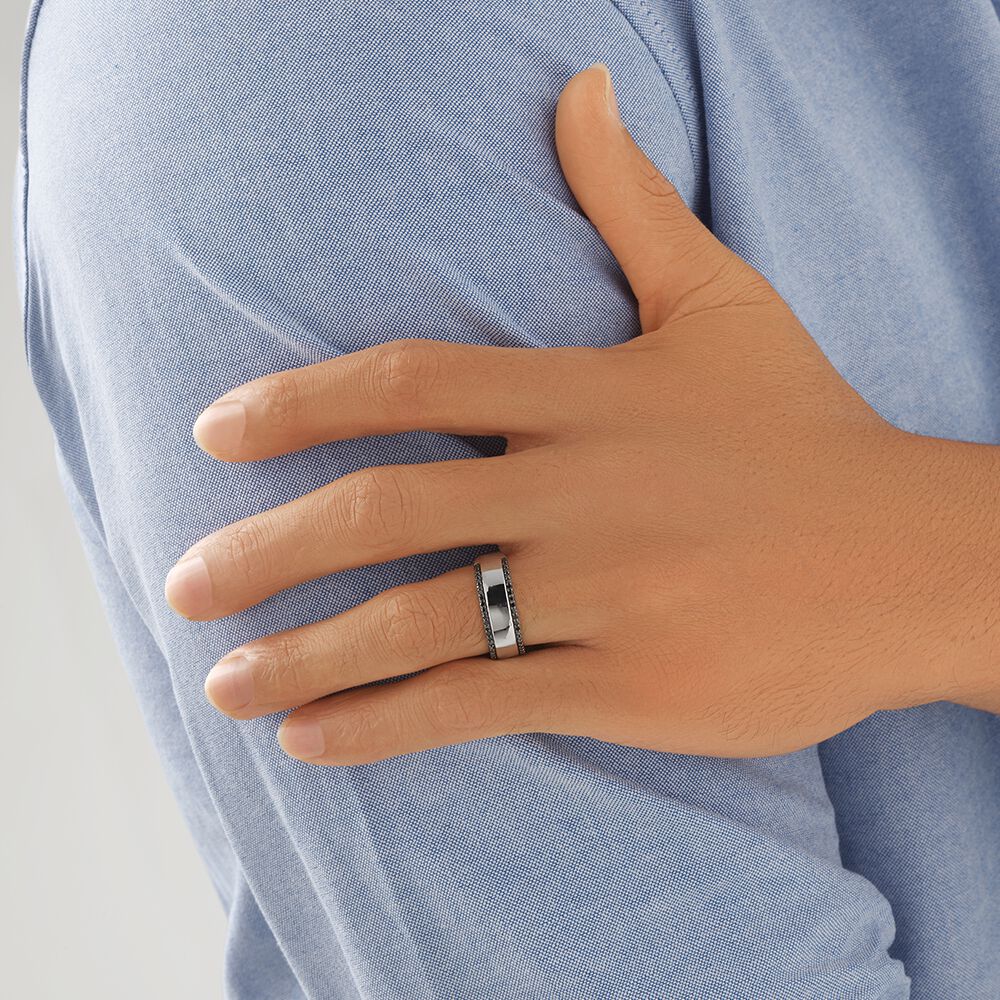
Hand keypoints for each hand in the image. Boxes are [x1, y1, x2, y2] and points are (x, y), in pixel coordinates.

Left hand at [164, 63, 992, 763]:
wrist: (915, 559)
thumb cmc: (807, 432)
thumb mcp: (721, 301)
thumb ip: (631, 201)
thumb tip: (582, 85)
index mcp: (589, 394)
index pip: (409, 381)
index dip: (296, 402)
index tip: (215, 434)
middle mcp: (582, 492)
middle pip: (385, 510)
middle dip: (268, 551)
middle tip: (186, 582)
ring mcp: (605, 594)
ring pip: (418, 622)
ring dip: (304, 655)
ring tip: (223, 683)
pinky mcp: (631, 685)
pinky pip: (481, 705)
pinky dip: (385, 724)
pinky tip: (313, 740)